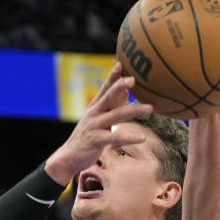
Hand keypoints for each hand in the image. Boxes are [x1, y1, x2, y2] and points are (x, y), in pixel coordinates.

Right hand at [44, 62, 152, 183]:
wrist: (68, 156)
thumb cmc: (87, 137)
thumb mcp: (98, 119)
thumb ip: (112, 106)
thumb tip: (126, 93)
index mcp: (95, 107)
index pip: (105, 88)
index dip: (112, 76)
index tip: (121, 63)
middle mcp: (94, 114)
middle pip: (108, 96)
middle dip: (120, 86)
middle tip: (134, 79)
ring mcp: (95, 126)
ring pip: (116, 115)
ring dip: (134, 110)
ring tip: (150, 108)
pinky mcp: (96, 141)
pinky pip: (115, 138)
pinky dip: (129, 137)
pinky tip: (142, 138)